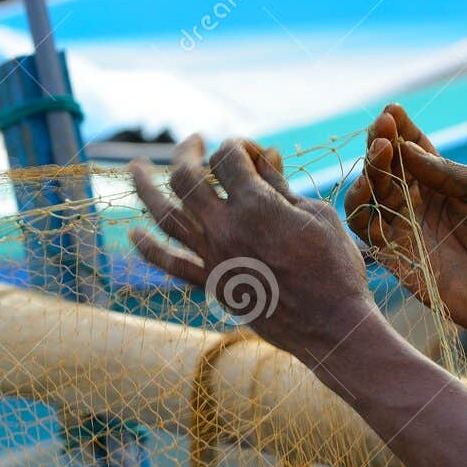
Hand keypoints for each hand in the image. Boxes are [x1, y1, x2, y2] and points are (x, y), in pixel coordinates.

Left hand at [129, 135, 376, 365]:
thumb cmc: (334, 267)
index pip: (228, 156)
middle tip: (194, 141)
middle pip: (186, 177)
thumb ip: (281, 185)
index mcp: (255, 205)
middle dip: (188, 152)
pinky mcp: (211, 284)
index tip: (257, 156)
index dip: (240, 146)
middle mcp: (225, 228)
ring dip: (145, 188)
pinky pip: (169, 265)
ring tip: (135, 167)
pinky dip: (148, 249)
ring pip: (165, 216)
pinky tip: (132, 234)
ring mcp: (213, 257)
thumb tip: (262, 158)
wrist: (329, 325)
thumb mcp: (316, 214)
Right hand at [346, 104, 466, 338]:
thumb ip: (449, 170)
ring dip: (369, 170)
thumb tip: (408, 150)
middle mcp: (413, 201)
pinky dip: (359, 207)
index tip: (392, 110)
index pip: (411, 148)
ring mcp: (400, 226)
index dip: (400, 128)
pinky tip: (366, 188)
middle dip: (380, 143)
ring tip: (381, 151)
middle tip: (383, 128)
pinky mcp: (391, 253)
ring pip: (369, 192)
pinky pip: (364, 228)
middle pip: (385, 166)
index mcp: (437, 181)